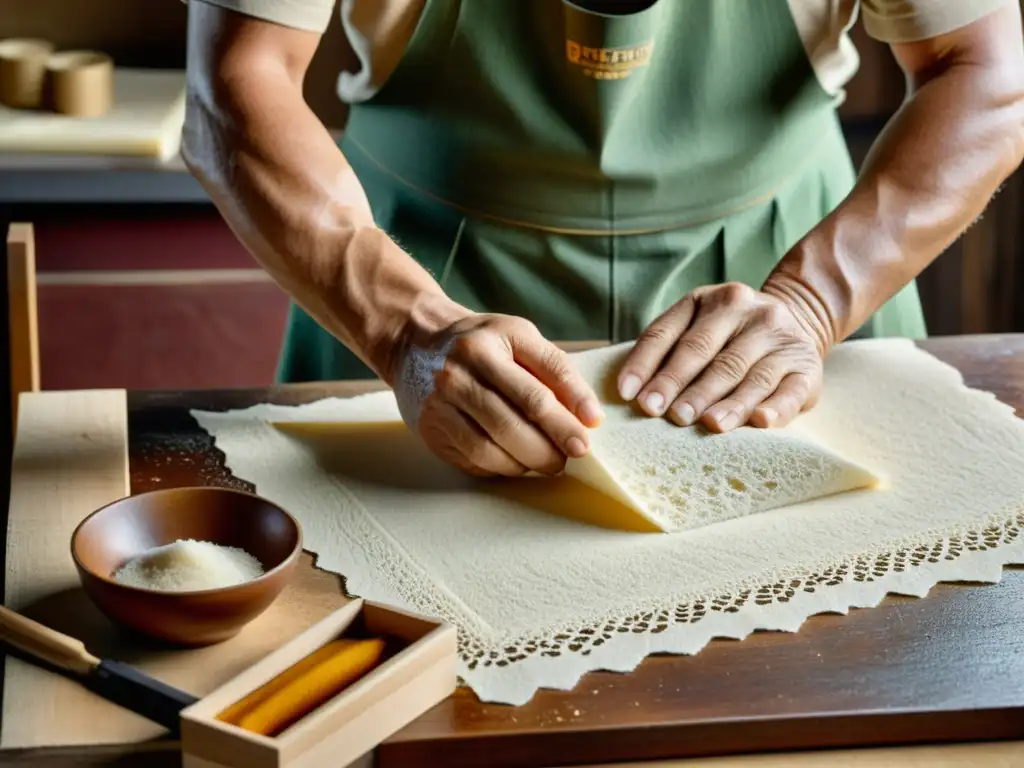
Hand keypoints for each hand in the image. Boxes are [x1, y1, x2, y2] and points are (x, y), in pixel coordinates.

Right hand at [393, 309, 604, 476]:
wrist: (416, 344)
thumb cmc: (481, 343)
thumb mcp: (519, 338)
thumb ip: (554, 370)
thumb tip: (588, 415)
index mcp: (490, 343)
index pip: (540, 380)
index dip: (571, 407)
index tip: (592, 426)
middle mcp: (460, 371)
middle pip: (516, 418)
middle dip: (553, 442)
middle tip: (574, 453)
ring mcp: (441, 402)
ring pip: (492, 445)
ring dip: (529, 460)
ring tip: (550, 461)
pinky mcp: (432, 429)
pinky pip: (474, 458)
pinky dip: (503, 467)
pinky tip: (518, 462)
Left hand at [618, 283, 827, 431]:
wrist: (800, 318)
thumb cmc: (730, 335)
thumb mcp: (699, 324)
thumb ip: (668, 349)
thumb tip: (632, 393)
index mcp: (710, 300)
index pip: (668, 332)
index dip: (646, 364)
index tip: (630, 394)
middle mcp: (748, 312)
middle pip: (706, 352)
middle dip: (682, 385)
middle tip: (666, 414)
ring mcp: (781, 338)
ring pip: (748, 373)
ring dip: (727, 402)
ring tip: (708, 423)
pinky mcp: (807, 367)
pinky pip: (789, 390)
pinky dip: (775, 407)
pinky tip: (759, 422)